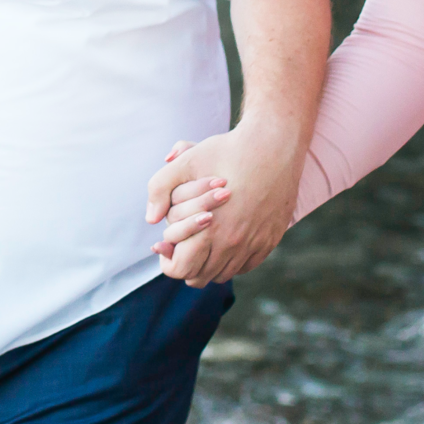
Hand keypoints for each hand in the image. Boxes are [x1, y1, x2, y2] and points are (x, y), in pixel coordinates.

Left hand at [143, 122, 301, 285]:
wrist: (272, 145)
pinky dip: (233, 260)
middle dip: (186, 263)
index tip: (165, 245)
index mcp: (209, 229)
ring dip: (209, 263)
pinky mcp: (270, 240)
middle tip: (182, 245)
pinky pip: (246, 265)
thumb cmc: (227, 151)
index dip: (168, 260)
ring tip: (201, 243)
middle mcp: (233, 244)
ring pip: (224, 273)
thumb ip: (160, 188)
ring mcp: (255, 244)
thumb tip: (151, 219)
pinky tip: (224, 241)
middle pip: (200, 277)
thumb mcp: (187, 163)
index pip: (181, 269)